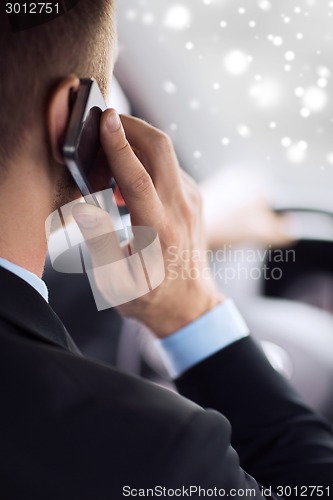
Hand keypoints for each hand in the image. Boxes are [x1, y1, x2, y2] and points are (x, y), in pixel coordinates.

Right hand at [72, 110, 221, 337]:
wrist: (189, 303)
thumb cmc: (150, 295)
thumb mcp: (115, 280)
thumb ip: (100, 242)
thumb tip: (84, 209)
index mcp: (159, 231)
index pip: (138, 178)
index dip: (119, 146)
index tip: (106, 119)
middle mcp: (180, 210)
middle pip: (160, 149)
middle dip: (132, 126)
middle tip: (106, 121)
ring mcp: (191, 201)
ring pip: (166, 154)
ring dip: (137, 144)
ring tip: (109, 160)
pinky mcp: (193, 197)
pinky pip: (169, 166)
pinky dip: (147, 160)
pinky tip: (127, 179)